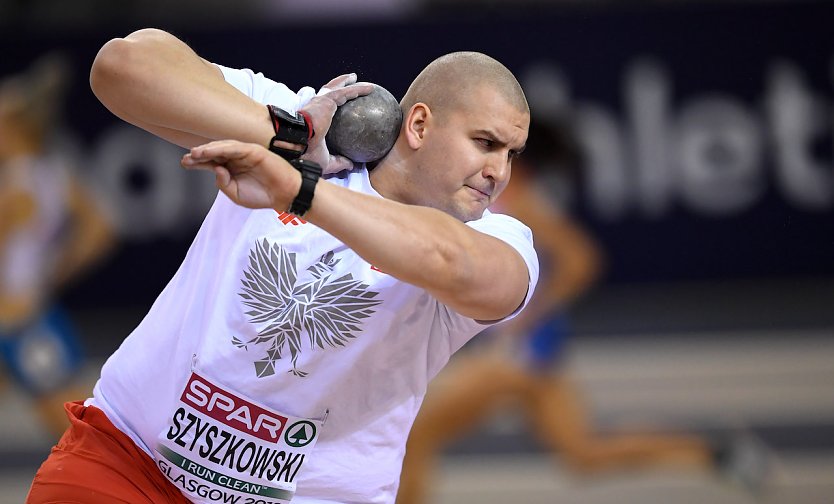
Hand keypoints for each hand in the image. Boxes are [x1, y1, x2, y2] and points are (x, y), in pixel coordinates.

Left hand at [182, 140, 298, 210]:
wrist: (284, 195)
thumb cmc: (262, 195)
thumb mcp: (236, 195)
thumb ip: (223, 184)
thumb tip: (217, 169)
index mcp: (231, 168)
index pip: (211, 162)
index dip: (198, 162)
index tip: (185, 163)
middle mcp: (236, 159)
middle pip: (214, 153)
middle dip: (199, 155)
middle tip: (187, 158)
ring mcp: (245, 154)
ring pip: (223, 148)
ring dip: (208, 149)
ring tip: (195, 154)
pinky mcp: (254, 151)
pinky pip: (236, 148)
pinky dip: (223, 148)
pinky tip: (211, 151)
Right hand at [300, 74, 373, 173]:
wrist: (297, 143)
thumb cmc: (306, 153)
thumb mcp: (325, 161)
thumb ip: (338, 162)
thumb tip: (351, 165)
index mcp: (312, 119)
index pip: (323, 109)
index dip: (330, 105)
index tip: (337, 104)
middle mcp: (315, 107)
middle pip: (328, 92)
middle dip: (337, 86)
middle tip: (348, 83)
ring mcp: (320, 102)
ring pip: (337, 88)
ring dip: (347, 82)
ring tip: (356, 78)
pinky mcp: (327, 100)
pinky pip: (347, 92)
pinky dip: (358, 89)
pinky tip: (370, 88)